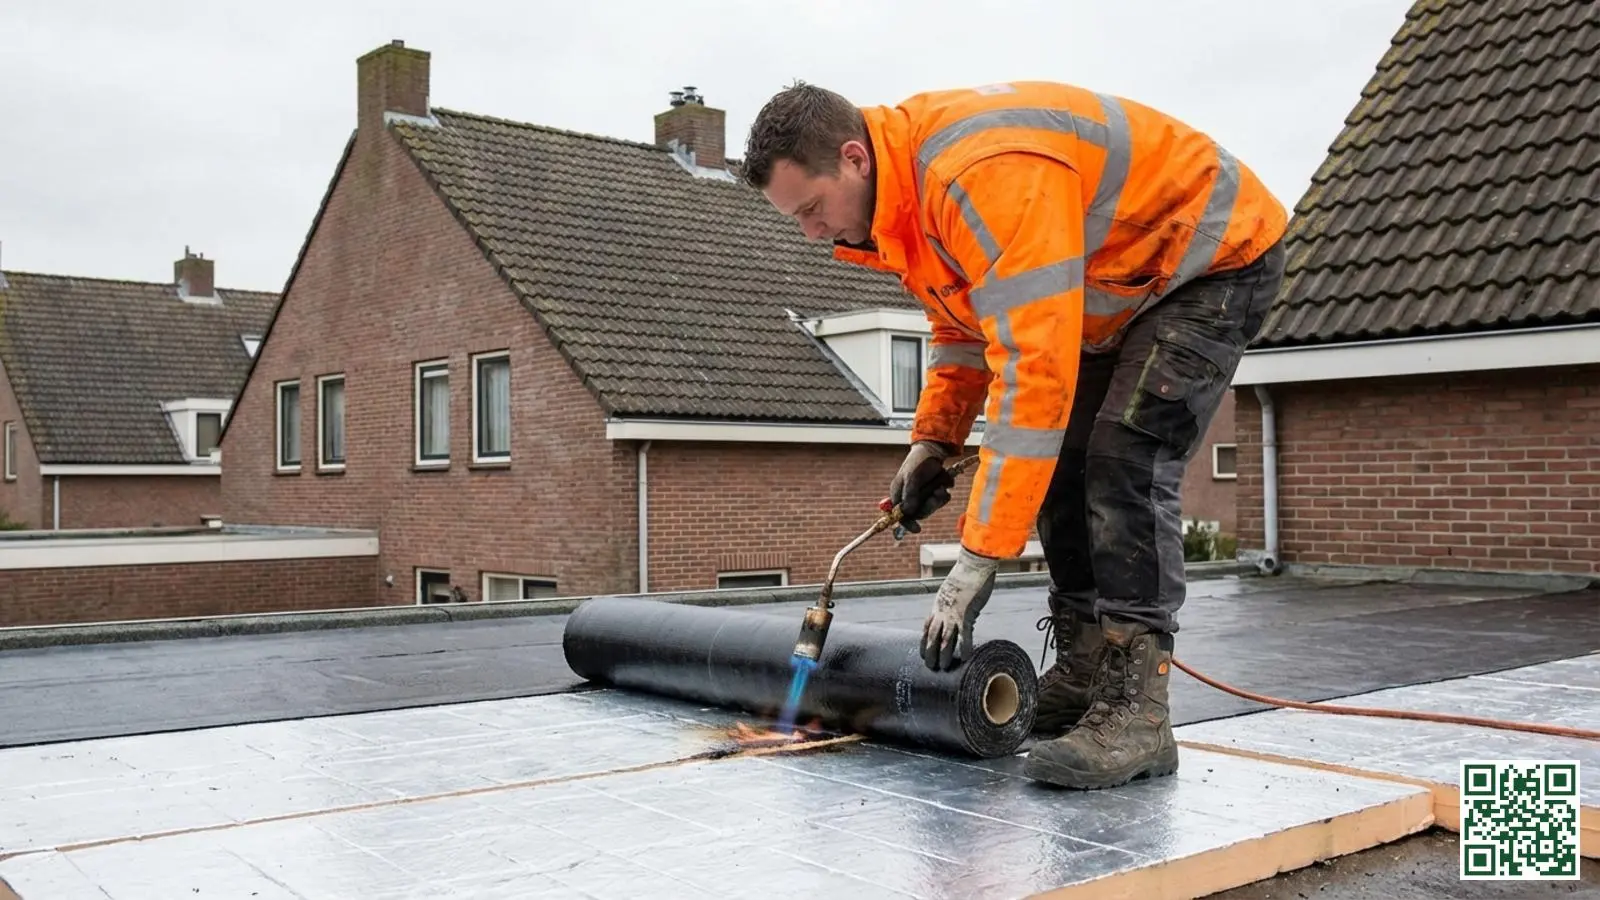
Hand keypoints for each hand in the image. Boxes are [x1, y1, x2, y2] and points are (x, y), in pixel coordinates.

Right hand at [889, 440, 954, 533]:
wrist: (933, 450)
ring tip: (940, 487)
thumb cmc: (917, 462)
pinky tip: (943, 483)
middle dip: (929, 506)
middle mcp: (910, 498)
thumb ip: (910, 494)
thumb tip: (908, 512)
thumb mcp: (911, 477)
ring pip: (932, 507)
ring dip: (938, 499)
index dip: (907, 523)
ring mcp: (923, 496)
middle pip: (919, 513)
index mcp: (899, 495)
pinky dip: (944, 493)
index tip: (917, 529)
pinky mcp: (935, 493)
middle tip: (936, 495)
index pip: (900, 515)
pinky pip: (942, 500)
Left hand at [921, 547, 998, 670]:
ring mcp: (953, 613)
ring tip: (942, 667)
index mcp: (938, 605)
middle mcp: (942, 611)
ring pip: (944, 638)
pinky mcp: (966, 613)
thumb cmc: (966, 575)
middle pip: (931, 635)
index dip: (924, 641)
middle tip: (929, 666)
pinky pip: (964, 634)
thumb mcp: (954, 591)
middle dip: (929, 652)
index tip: (923, 653)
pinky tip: (964, 658)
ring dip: (942, 654)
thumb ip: (954, 604)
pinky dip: (963, 647)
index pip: (927, 627)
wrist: (972, 564)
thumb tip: (963, 615)